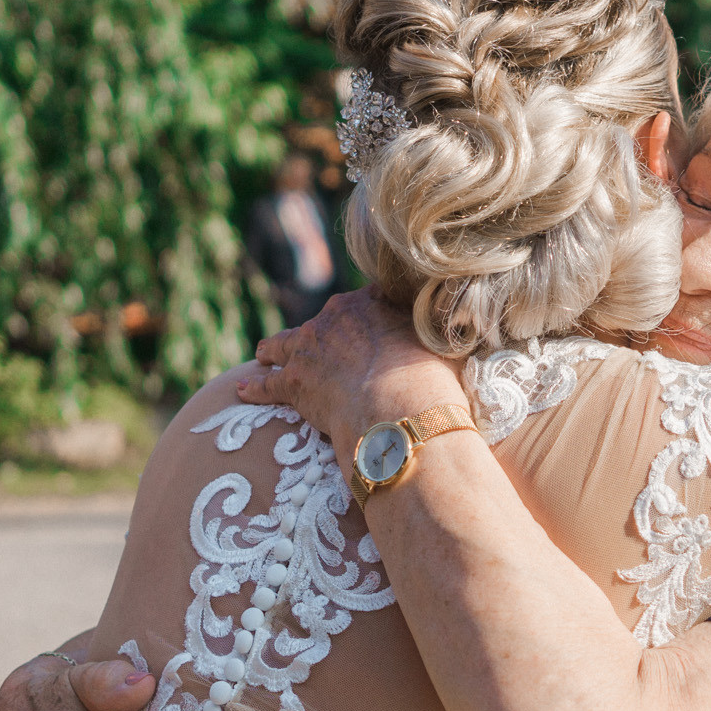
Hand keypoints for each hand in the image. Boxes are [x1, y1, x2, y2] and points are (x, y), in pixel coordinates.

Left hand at [236, 289, 467, 459]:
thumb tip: (467, 329)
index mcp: (371, 302)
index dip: (369, 316)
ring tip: (264, 354)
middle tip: (320, 344)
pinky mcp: (293, 383)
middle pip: (323, 320)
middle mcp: (334, 317)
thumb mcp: (447, 345)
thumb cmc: (432, 380)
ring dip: (274, 349)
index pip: (366, 301)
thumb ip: (444, 334)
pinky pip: (268, 383)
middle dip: (321, 332)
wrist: (398, 409)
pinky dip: (256, 387)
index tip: (371, 328)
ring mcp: (309, 349)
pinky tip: (243, 389)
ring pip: (284, 344)